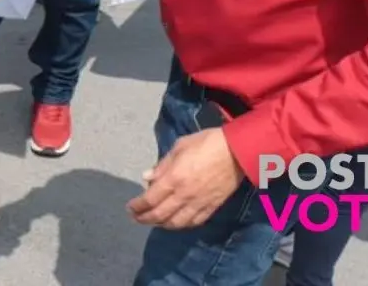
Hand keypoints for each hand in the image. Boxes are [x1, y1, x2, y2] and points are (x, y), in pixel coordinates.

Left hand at [126, 127, 243, 228]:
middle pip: (160, 215)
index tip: (130, 207)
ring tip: (154, 221)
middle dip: (145, 218)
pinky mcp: (212, 207)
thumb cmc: (206, 143)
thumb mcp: (180, 147)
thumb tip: (146, 178)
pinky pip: (194, 222)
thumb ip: (162, 165)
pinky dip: (181, 225)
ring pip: (176, 223)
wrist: (237, 151)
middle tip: (137, 218)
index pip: (150, 199)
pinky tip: (176, 222)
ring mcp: (199, 203)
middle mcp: (184, 195)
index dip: (137, 206)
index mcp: (174, 178)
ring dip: (161, 224)